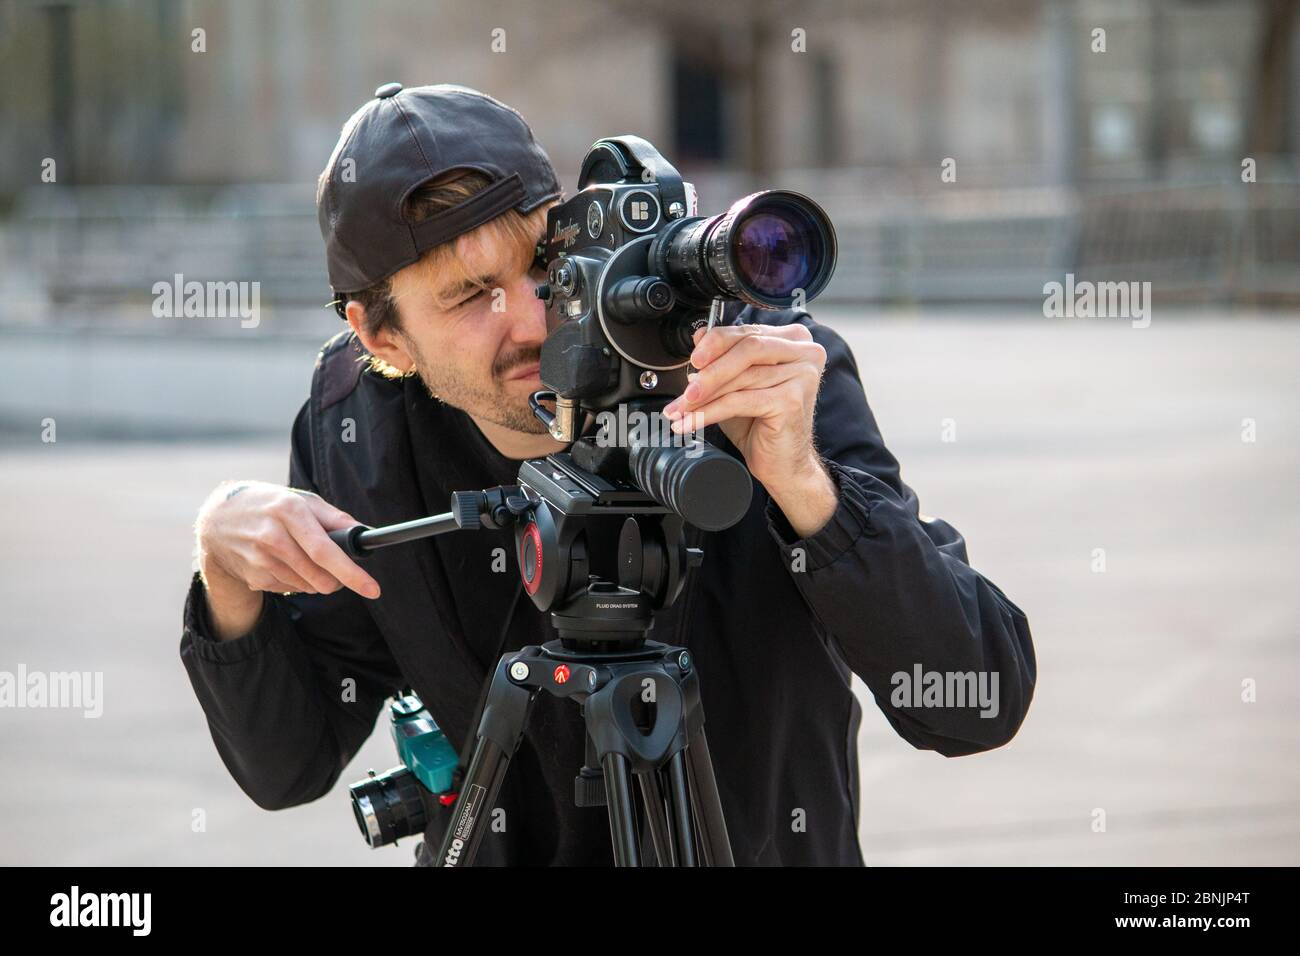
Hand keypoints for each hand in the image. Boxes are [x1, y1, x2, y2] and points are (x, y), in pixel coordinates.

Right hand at [194, 481, 380, 639]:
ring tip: (303, 557)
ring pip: (308, 586)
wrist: (218, 519)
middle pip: (319, 576)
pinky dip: (298, 581)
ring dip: (317, 579)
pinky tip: (284, 562)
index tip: (373, 589)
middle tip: (339, 571)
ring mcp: (260, 559)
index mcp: (289, 511)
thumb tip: (365, 535)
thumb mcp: (301, 500)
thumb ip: (335, 518)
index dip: (352, 573)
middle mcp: (272, 536)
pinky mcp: (253, 576)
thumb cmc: (270, 505)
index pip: (325, 550)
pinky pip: (291, 588)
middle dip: (338, 580)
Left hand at [662, 323, 827, 491]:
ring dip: (703, 396)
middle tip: (684, 389)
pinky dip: (709, 412)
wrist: (783, 464)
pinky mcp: (792, 400)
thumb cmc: (762, 424)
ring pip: (740, 377)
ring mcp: (801, 375)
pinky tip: (691, 422)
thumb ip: (722, 359)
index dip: (714, 344)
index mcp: (793, 340)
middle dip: (709, 370)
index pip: (747, 332)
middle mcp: (805, 352)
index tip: (691, 360)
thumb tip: (699, 335)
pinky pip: (740, 401)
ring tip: (680, 410)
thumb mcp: (736, 385)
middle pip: (746, 348)